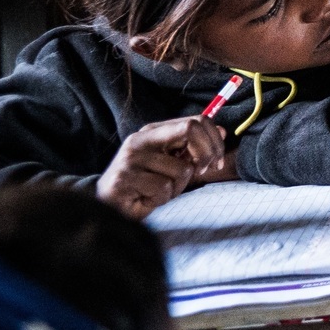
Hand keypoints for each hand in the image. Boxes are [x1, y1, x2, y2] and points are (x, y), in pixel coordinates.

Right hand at [97, 118, 229, 219]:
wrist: (108, 208)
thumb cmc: (144, 187)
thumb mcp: (173, 165)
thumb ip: (193, 149)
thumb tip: (222, 131)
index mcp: (154, 132)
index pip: (196, 121)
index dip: (215, 141)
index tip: (217, 162)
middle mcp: (141, 139)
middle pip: (191, 129)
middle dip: (206, 153)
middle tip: (203, 173)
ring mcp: (131, 157)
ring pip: (181, 169)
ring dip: (177, 188)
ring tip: (158, 191)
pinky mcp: (125, 177)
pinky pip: (164, 188)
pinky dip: (161, 198)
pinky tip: (145, 198)